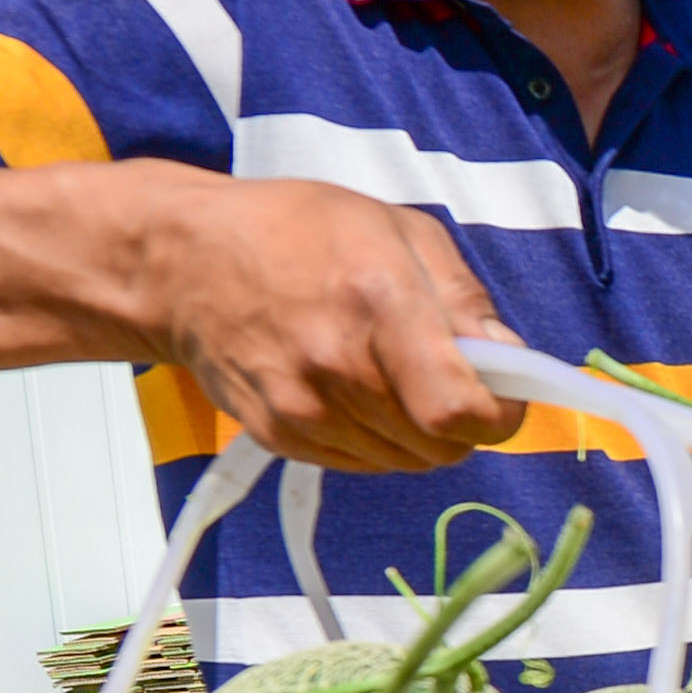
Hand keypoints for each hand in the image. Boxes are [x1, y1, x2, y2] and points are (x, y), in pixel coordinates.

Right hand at [126, 173, 524, 473]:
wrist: (182, 263)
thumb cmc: (297, 231)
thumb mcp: (398, 230)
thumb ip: (463, 299)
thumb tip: (509, 360)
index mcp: (379, 305)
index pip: (460, 411)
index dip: (500, 415)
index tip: (505, 396)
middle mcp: (340, 368)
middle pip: (440, 446)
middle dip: (462, 420)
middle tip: (447, 376)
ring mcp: (305, 409)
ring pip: (404, 461)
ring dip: (418, 431)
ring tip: (391, 374)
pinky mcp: (280, 437)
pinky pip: (362, 462)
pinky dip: (376, 438)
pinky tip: (354, 388)